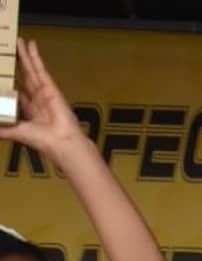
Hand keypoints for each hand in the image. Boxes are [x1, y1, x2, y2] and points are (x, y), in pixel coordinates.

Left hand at [0, 40, 87, 159]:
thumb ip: (3, 130)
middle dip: (19, 64)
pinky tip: (31, 45)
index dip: (11, 83)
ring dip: (25, 56)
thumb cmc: (44, 140)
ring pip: (31, 69)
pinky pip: (41, 68)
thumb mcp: (16, 132)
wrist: (61, 141)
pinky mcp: (50, 87)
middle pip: (25, 77)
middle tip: (12, 51)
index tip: (5, 74)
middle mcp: (38, 100)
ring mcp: (45, 92)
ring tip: (19, 42)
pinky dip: (35, 56)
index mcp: (30, 111)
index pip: (18, 93)